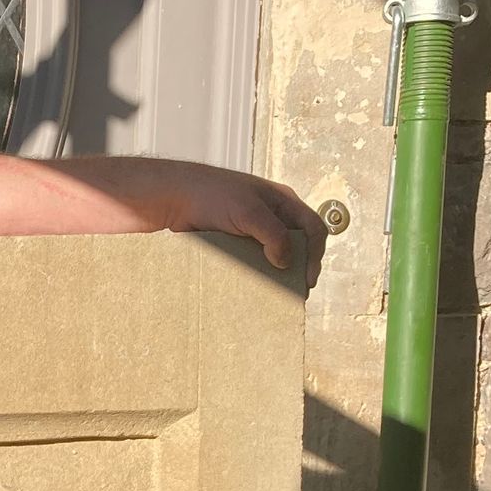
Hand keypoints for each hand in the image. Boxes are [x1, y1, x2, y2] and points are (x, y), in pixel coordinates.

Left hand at [157, 162, 328, 290]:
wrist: (174, 199)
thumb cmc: (211, 195)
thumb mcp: (248, 212)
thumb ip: (273, 235)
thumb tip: (286, 262)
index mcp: (283, 202)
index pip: (314, 229)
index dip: (316, 254)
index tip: (308, 279)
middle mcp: (273, 217)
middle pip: (297, 246)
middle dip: (299, 268)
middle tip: (294, 293)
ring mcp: (254, 232)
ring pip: (275, 257)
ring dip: (277, 275)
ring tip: (275, 296)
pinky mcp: (237, 244)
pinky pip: (253, 263)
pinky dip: (256, 275)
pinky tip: (253, 289)